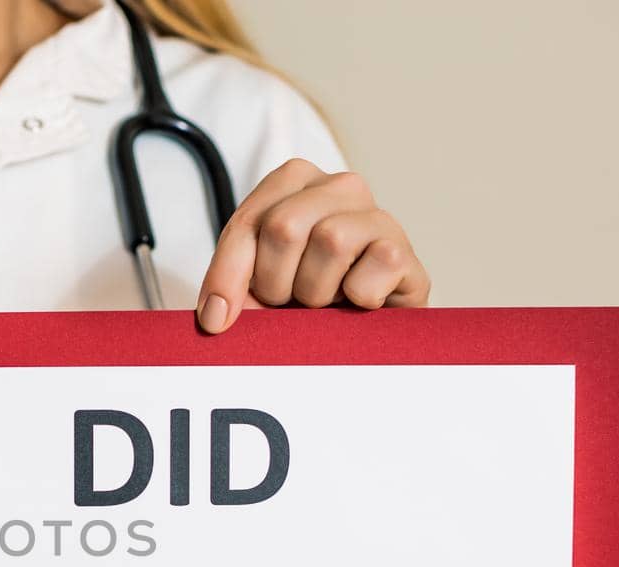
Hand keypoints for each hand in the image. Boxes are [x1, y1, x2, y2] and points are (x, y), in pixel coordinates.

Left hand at [196, 158, 430, 332]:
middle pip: (284, 227)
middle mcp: (339, 187)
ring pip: (330, 242)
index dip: (227, 275)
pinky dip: (356, 300)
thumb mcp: (255, 287)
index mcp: (294, 183)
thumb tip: (215, 316)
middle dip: (275, 282)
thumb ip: (229, 286)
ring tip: (326, 300)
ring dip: (316, 292)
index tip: (216, 320)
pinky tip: (359, 302)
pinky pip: (368, 272)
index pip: (248, 222)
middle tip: (289, 301)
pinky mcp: (404, 251)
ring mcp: (377, 214)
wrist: (359, 332)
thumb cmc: (304, 299)